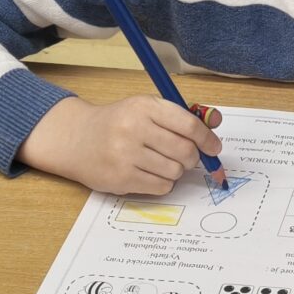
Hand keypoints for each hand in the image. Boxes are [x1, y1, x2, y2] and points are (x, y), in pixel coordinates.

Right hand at [17, 93, 221, 194]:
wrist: (77, 139)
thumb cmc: (119, 122)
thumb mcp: (147, 108)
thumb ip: (181, 115)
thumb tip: (215, 122)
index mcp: (144, 106)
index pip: (189, 125)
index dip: (207, 139)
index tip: (214, 147)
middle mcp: (134, 129)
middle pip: (185, 151)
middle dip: (192, 157)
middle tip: (186, 157)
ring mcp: (125, 155)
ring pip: (175, 171)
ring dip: (176, 170)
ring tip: (162, 163)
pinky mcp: (120, 178)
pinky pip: (161, 186)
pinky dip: (163, 183)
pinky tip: (151, 173)